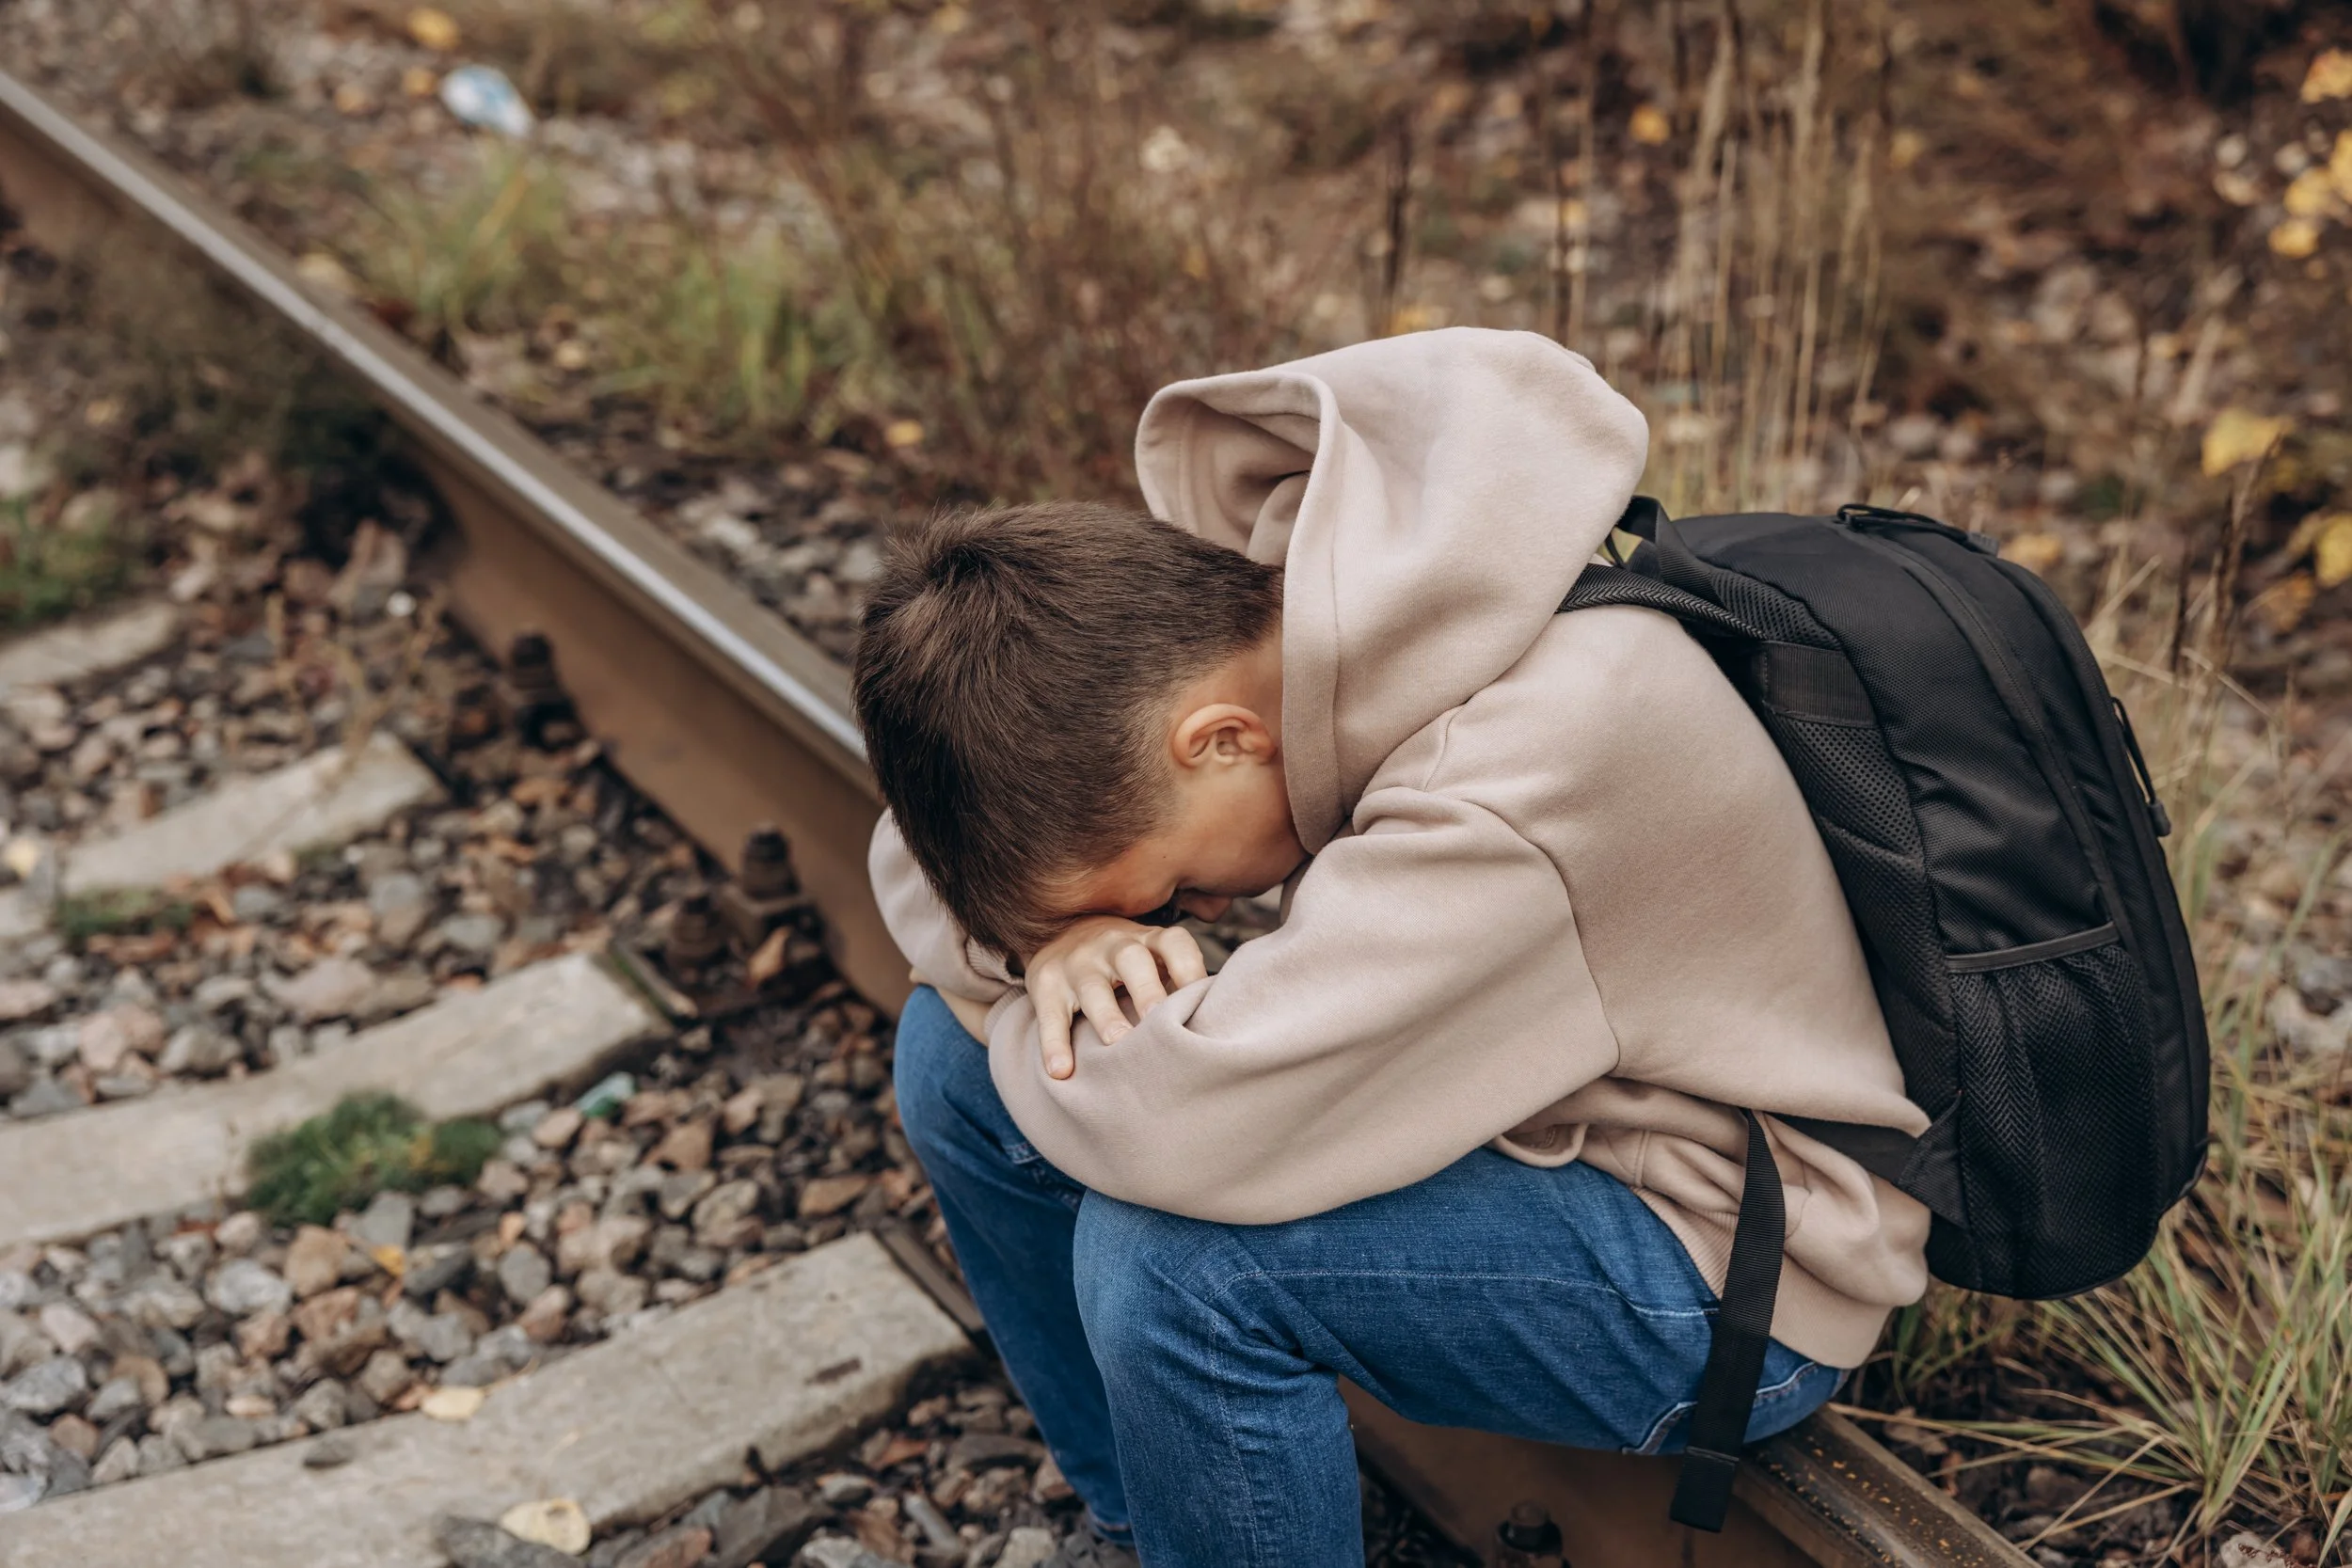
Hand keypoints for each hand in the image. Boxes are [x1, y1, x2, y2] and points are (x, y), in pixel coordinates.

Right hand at [1028, 916, 1207, 1079]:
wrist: (1060, 934)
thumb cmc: (1123, 965)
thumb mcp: (1150, 960)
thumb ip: (1177, 986)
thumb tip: (1219, 1029)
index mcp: (1147, 940)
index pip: (1174, 943)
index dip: (1189, 968)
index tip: (1201, 998)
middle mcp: (1113, 945)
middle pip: (1133, 960)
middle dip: (1148, 991)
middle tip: (1160, 1022)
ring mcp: (1078, 963)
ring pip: (1092, 986)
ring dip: (1106, 1016)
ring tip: (1117, 1044)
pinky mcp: (1045, 983)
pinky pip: (1049, 1014)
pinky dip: (1053, 1043)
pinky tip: (1061, 1071)